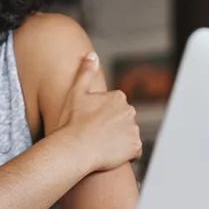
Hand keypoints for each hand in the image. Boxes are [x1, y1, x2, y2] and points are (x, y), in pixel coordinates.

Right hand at [58, 52, 141, 174]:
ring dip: (119, 140)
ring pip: (128, 135)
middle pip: (123, 120)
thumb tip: (92, 54)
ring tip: (101, 145)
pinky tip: (110, 154)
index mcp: (118, 97)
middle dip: (113, 126)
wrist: (75, 148)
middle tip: (95, 134)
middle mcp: (130, 111)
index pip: (115, 107)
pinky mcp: (135, 147)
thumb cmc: (73, 121)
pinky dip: (125, 153)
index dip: (102, 115)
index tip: (90, 122)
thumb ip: (86, 72)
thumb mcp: (76, 93)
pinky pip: (133, 151)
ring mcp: (134, 130)